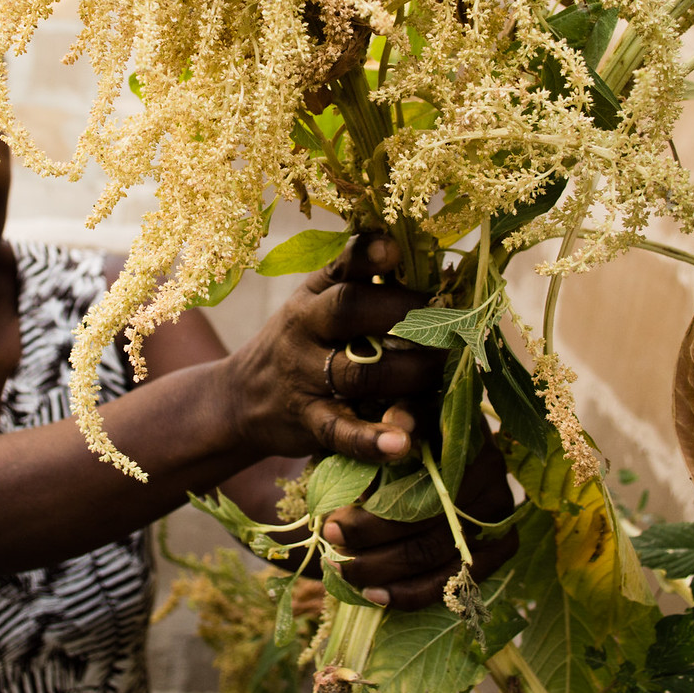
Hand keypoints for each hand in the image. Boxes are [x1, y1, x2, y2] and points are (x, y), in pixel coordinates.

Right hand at [223, 234, 444, 463]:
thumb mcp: (317, 303)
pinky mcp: (309, 421)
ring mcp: (306, 376)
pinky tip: (401, 442)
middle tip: (450, 324)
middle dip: (406, 314)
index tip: (394, 250)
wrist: (244, 396)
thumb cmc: (303, 342)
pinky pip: (341, 431)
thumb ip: (360, 286)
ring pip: (359, 372)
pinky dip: (372, 439)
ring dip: (410, 373)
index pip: (340, 266)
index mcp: (314, 294)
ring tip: (444, 372)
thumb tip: (432, 267)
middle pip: (350, 310)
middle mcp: (306, 328)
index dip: (367, 255)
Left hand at [321, 421, 518, 610]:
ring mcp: (500, 516)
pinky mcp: (500, 547)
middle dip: (371, 543)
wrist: (435, 444)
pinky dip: (412, 593)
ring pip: (437, 558)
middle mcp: (493, 478)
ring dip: (384, 571)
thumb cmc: (405, 430)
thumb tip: (398, 431)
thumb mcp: (397, 412)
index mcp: (469, 440)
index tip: (331, 524)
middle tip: (331, 552)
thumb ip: (397, 418)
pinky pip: (454, 582)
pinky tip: (376, 596)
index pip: (420, 491)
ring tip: (344, 573)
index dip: (373, 515)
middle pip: (427, 527)